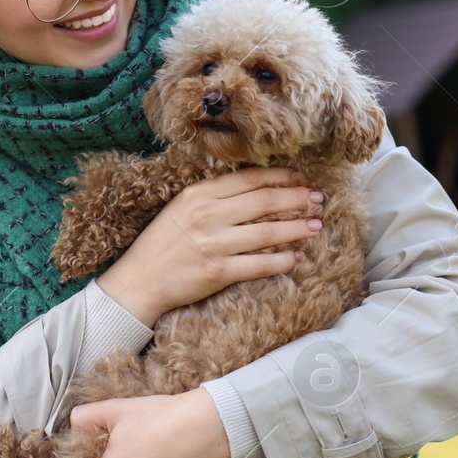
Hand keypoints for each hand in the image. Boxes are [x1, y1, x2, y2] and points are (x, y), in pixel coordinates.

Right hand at [96, 166, 325, 325]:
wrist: (138, 281)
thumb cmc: (160, 243)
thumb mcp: (181, 207)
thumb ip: (213, 196)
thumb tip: (255, 188)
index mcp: (198, 193)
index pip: (249, 178)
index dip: (280, 176)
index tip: (300, 177)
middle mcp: (207, 215)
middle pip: (264, 201)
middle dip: (297, 198)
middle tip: (318, 198)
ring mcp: (213, 244)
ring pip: (267, 232)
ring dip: (296, 228)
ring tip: (315, 226)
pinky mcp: (218, 272)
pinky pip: (260, 265)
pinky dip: (282, 261)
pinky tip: (296, 257)